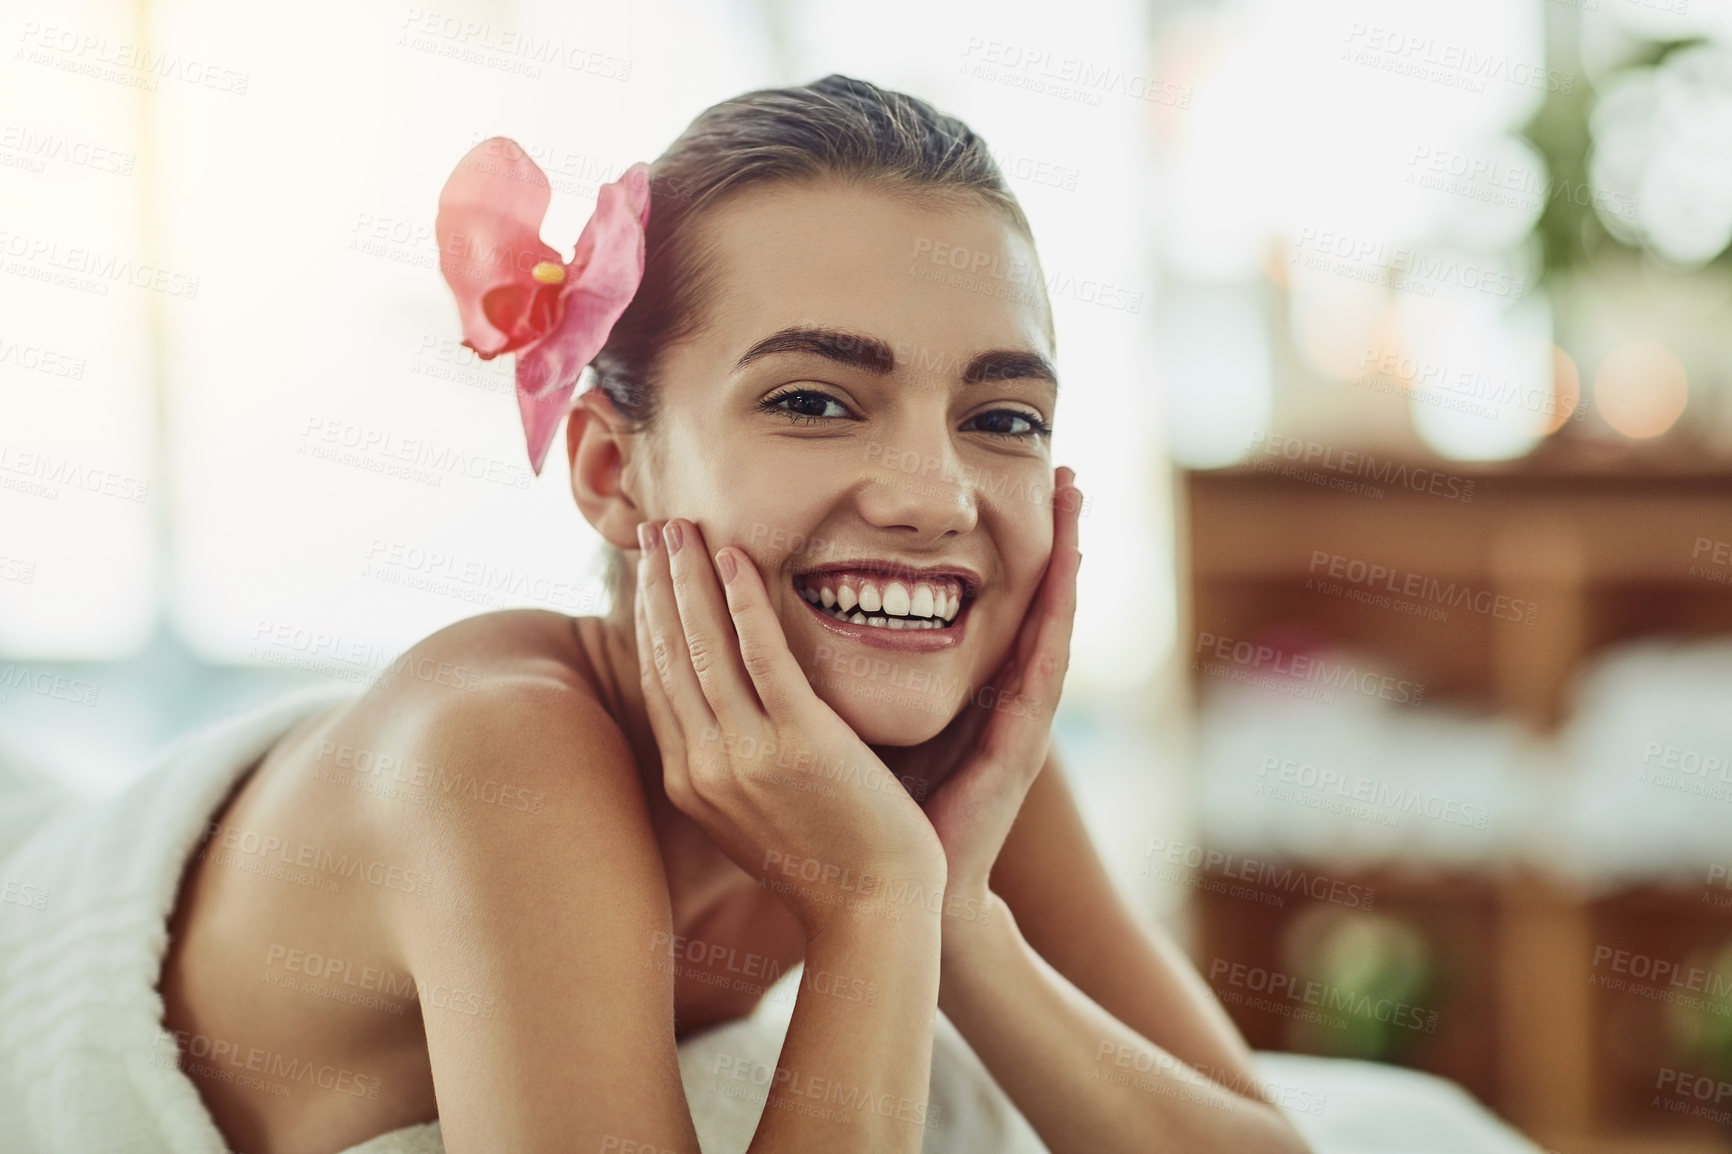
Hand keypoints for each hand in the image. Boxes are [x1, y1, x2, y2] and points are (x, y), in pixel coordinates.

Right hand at [632, 517, 947, 939]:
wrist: (875, 913)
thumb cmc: (830, 864)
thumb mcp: (760, 814)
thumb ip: (736, 764)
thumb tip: (726, 721)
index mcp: (690, 782)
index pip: (660, 680)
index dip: (651, 619)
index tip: (652, 572)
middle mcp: (703, 766)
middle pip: (669, 655)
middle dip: (659, 585)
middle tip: (655, 527)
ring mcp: (745, 755)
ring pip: (703, 646)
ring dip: (689, 577)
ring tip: (682, 526)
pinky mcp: (797, 744)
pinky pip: (761, 656)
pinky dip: (743, 601)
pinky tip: (736, 556)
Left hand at [877, 466, 1082, 925]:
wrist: (897, 897)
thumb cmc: (874, 813)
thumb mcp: (863, 723)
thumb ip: (853, 674)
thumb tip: (798, 616)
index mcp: (970, 692)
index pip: (993, 605)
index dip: (1011, 551)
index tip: (1023, 488)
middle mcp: (1002, 700)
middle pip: (1035, 602)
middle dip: (1055, 537)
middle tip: (1071, 472)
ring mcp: (1019, 721)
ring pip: (1052, 621)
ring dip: (1070, 557)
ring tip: (1079, 497)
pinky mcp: (1020, 744)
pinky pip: (1043, 663)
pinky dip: (1057, 609)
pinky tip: (1062, 560)